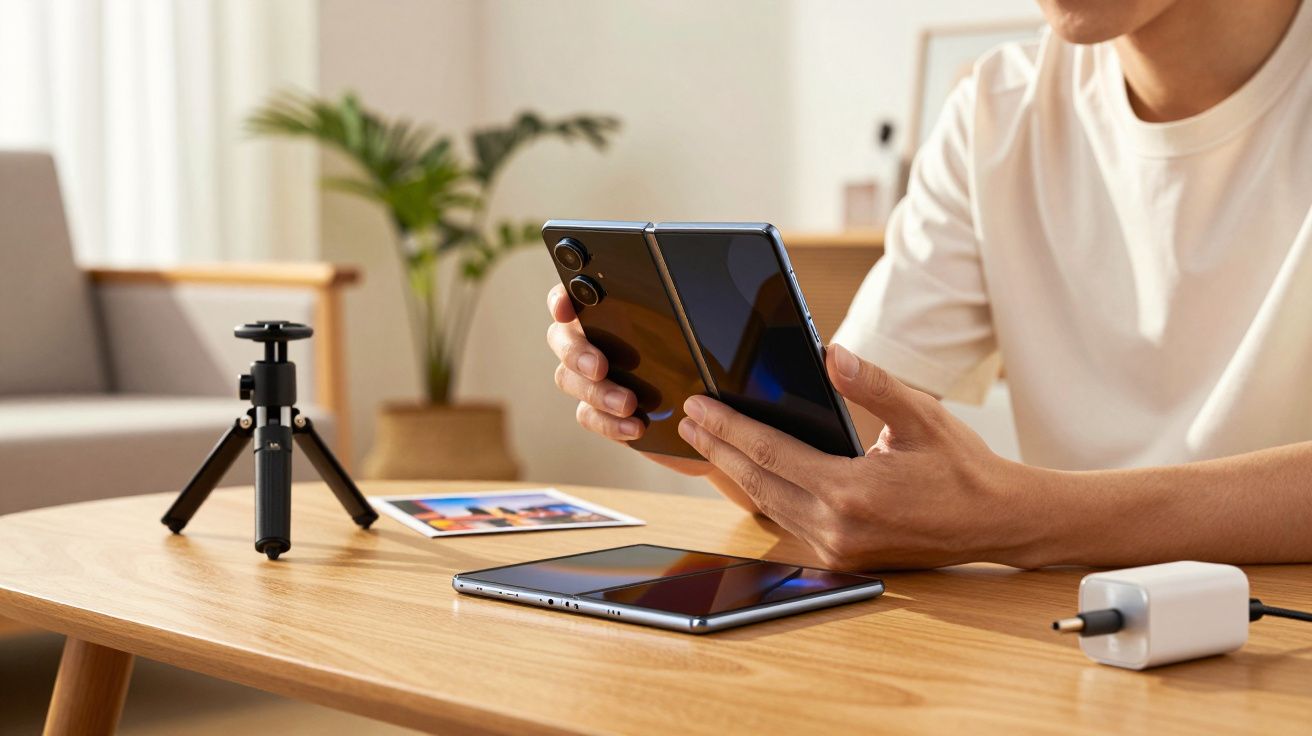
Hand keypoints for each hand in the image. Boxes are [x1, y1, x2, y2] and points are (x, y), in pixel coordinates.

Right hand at [545, 285, 718, 479]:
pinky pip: (589, 416)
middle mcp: (589, 342)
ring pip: (570, 381)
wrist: (707, 411)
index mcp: (606, 313)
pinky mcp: (598, 412)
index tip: (567, 310)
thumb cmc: (699, 363)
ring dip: (598, 393)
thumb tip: (676, 310)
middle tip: (600, 367)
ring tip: (628, 404)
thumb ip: (674, 320)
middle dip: (578, 354)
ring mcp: (589, 379)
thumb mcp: (694, 337)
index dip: (561, 300)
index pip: (570, 297)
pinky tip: (636, 426)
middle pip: (562, 342)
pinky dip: (610, 423)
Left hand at [677, 343, 1031, 569]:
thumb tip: (831, 355)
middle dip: (717, 449)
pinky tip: (746, 474)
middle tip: (688, 420)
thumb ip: (872, 385)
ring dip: (734, 473)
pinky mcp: (843, 556)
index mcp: (852, 492)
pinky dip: (761, 494)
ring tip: (706, 442)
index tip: (698, 408)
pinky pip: (787, 520)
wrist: (999, 522)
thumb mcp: (922, 417)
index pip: (770, 453)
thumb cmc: (964, 468)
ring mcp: (838, 548)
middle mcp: (837, 528)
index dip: (729, 429)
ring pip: (768, 506)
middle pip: (757, 483)